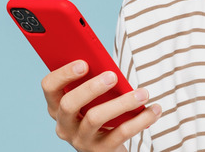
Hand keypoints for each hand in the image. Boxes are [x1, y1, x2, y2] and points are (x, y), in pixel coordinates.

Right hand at [41, 60, 160, 151]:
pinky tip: (155, 109)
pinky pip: (121, 133)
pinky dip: (141, 119)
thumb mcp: (96, 97)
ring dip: (122, 103)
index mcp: (58, 106)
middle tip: (113, 76)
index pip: (49, 87)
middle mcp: (65, 124)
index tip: (84, 62)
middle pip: (69, 104)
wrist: (111, 147)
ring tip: (143, 93)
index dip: (63, 74)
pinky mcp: (100, 151)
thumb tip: (110, 67)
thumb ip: (97, 81)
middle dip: (91, 87)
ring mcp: (81, 139)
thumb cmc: (104, 113)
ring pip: (95, 118)